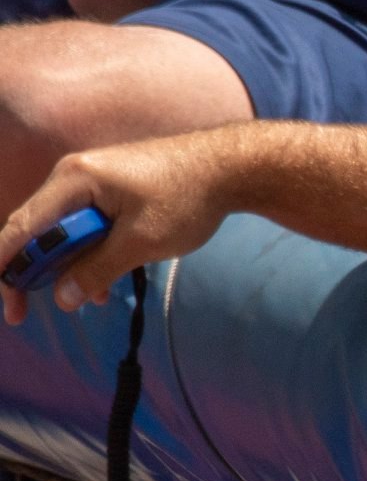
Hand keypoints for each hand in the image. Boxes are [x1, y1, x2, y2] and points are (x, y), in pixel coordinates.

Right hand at [0, 133, 234, 324]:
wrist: (230, 168)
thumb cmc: (188, 198)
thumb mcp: (142, 242)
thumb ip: (98, 270)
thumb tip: (62, 298)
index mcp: (74, 181)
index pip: (23, 226)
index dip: (5, 264)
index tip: (2, 297)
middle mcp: (74, 177)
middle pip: (37, 231)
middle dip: (34, 273)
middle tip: (24, 312)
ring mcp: (93, 182)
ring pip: (64, 233)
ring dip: (69, 268)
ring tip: (86, 301)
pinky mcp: (112, 192)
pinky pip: (88, 227)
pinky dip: (92, 256)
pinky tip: (105, 288)